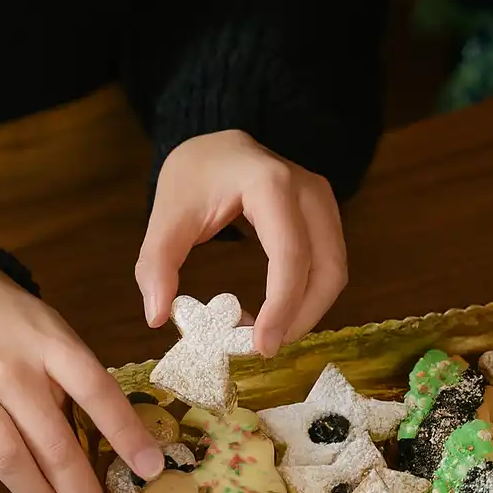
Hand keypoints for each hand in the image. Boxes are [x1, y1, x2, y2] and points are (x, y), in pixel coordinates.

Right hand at [0, 270, 163, 492]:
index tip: (152, 470)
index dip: (126, 432)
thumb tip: (109, 437)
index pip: (98, 391)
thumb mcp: (54, 333)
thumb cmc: (14, 321)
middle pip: (56, 444)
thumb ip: (75, 379)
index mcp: (52, 346)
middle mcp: (14, 371)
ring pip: (12, 461)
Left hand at [136, 131, 347, 356]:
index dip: (282, 305)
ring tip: (268, 333)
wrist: (216, 145)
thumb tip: (157, 316)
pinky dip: (309, 294)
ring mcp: (322, 200)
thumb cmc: (193, 175)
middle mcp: (308, 190)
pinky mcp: (324, 214)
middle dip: (301, 316)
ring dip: (308, 309)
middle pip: (326, 267)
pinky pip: (328, 262)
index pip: (290, 254)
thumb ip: (157, 264)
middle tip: (264, 347)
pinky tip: (277, 312)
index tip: (260, 345)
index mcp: (270, 184)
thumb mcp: (166, 216)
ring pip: (335, 269)